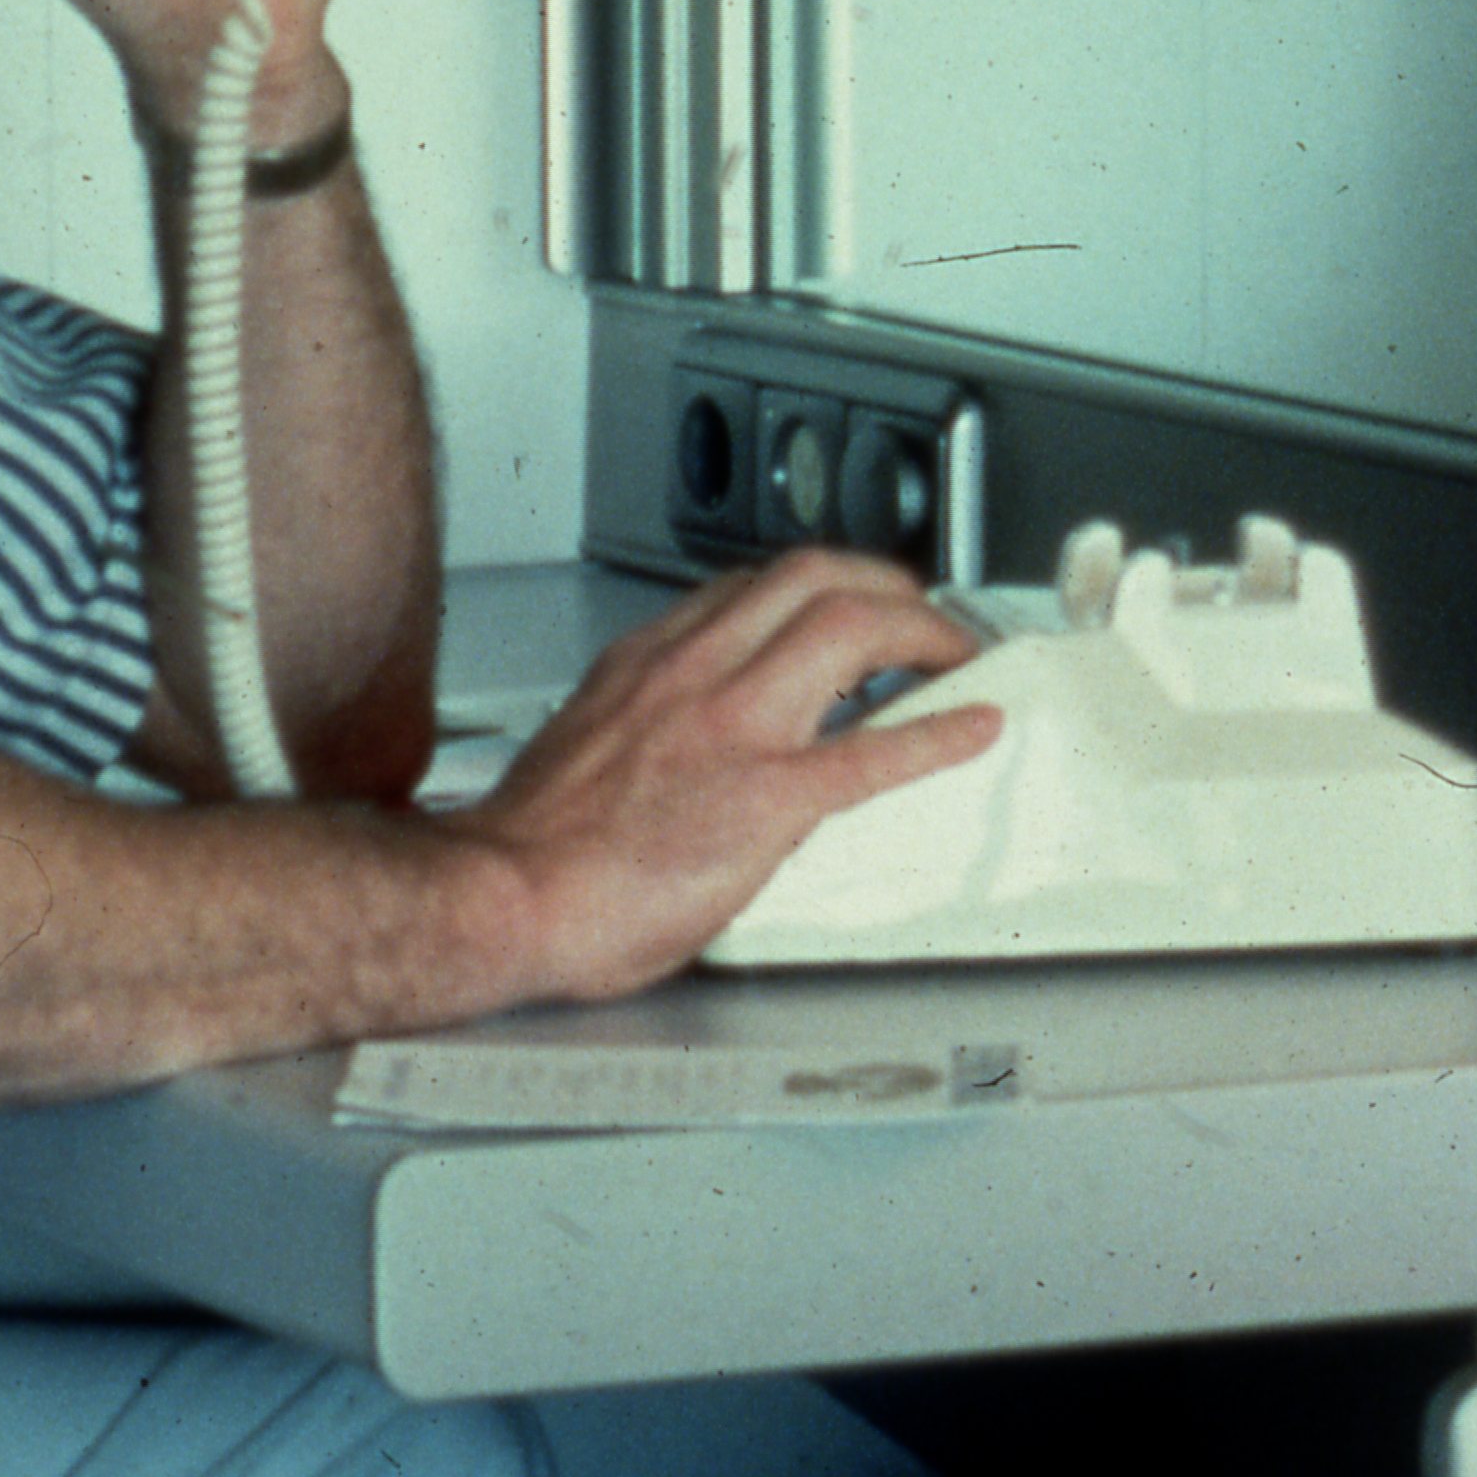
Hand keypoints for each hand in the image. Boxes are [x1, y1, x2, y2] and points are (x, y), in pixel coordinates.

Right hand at [430, 553, 1007, 1001]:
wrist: (501, 899)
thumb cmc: (529, 851)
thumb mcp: (585, 748)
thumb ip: (642, 727)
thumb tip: (682, 747)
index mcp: (645, 665)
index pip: (748, 588)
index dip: (817, 588)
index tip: (843, 606)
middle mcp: (692, 673)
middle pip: (814, 577)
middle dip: (887, 583)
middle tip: (921, 617)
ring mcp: (733, 729)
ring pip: (850, 625)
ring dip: (923, 630)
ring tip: (955, 654)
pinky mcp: (766, 798)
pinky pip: (875, 750)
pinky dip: (939, 733)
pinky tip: (975, 729)